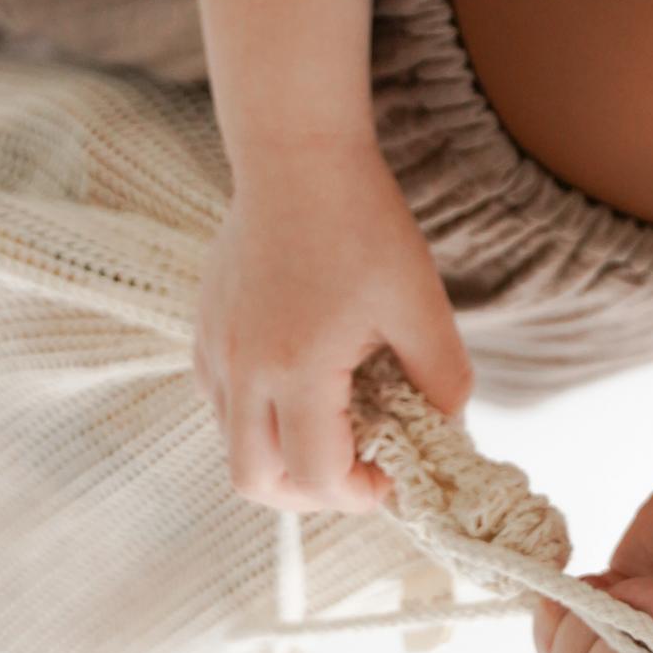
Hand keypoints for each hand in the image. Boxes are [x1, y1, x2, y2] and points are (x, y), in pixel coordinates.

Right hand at [193, 137, 474, 517]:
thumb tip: (447, 430)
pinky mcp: (205, 329)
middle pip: (255, 482)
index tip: (395, 474)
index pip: (317, 477)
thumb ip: (442, 378)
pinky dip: (257, 418)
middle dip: (310, 495)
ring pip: (233, 445)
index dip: (360, 494)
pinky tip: (299, 385)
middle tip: (357, 469)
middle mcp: (243, 369)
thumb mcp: (420, 302)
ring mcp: (216, 349)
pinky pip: (220, 403)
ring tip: (333, 424)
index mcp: (297, 367)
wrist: (296, 156)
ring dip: (281, 457)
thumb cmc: (362, 223)